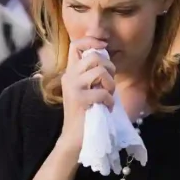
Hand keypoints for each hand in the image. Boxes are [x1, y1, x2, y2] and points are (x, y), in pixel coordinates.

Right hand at [58, 37, 114, 151]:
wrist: (74, 138)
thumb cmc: (86, 113)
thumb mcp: (87, 88)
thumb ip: (92, 73)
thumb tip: (106, 56)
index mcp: (70, 72)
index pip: (76, 45)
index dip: (91, 41)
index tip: (103, 47)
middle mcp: (69, 76)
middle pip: (93, 56)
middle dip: (109, 67)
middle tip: (109, 83)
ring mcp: (73, 87)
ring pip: (100, 71)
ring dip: (110, 84)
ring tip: (108, 96)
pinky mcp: (79, 99)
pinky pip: (103, 92)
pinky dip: (110, 100)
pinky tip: (106, 107)